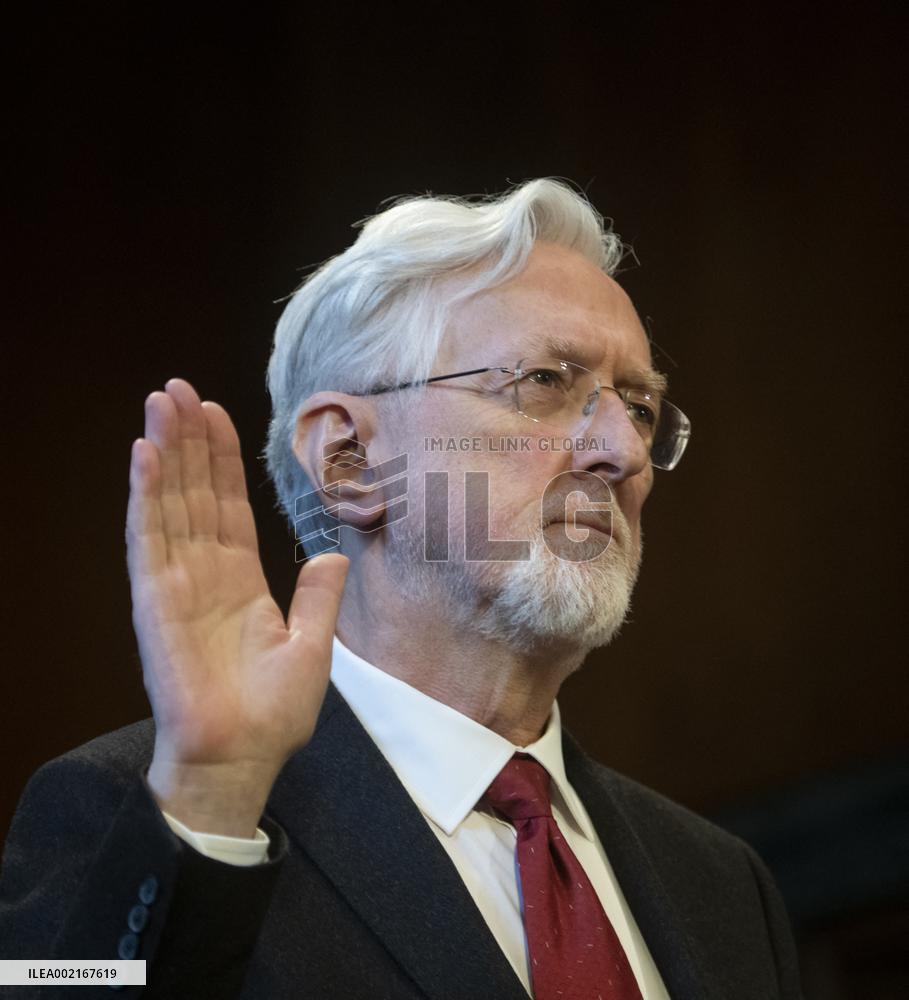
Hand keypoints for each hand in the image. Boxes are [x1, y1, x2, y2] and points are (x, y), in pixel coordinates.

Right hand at [126, 379, 347, 835]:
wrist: (242, 757)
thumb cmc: (273, 712)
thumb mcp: (312, 646)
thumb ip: (319, 596)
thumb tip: (330, 554)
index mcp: (240, 580)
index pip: (228, 504)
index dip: (221, 459)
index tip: (217, 413)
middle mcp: (205, 573)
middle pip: (194, 491)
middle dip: (188, 439)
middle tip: (177, 387)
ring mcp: (176, 583)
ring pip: (168, 503)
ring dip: (164, 451)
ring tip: (159, 402)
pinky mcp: (154, 601)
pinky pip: (148, 539)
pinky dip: (144, 496)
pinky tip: (142, 455)